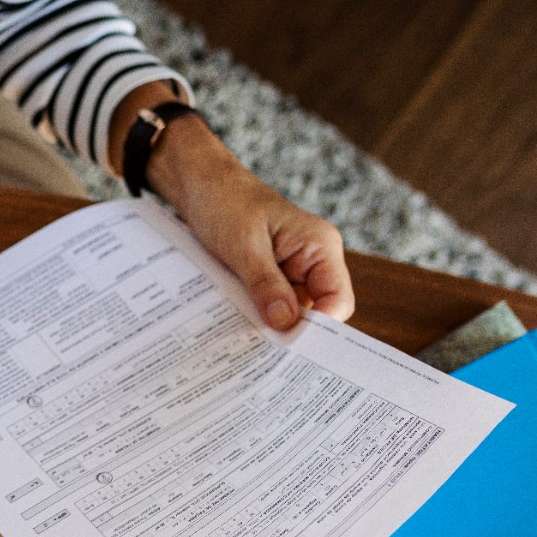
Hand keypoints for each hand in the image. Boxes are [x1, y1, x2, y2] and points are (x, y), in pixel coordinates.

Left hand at [111, 84, 353, 330]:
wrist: (199, 184)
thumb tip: (287, 325)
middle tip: (262, 352)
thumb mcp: (244, 246)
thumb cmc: (225, 202)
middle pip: (315, 312)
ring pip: (290, 312)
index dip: (318, 327)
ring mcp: (292, 269)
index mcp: (320, 246)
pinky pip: (270, 304)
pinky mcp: (270, 275)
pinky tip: (238, 323)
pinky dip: (256, 314)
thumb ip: (267, 285)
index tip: (288, 346)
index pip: (337, 301)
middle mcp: (313, 260)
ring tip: (244, 336)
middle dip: (291, 330)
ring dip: (269, 323)